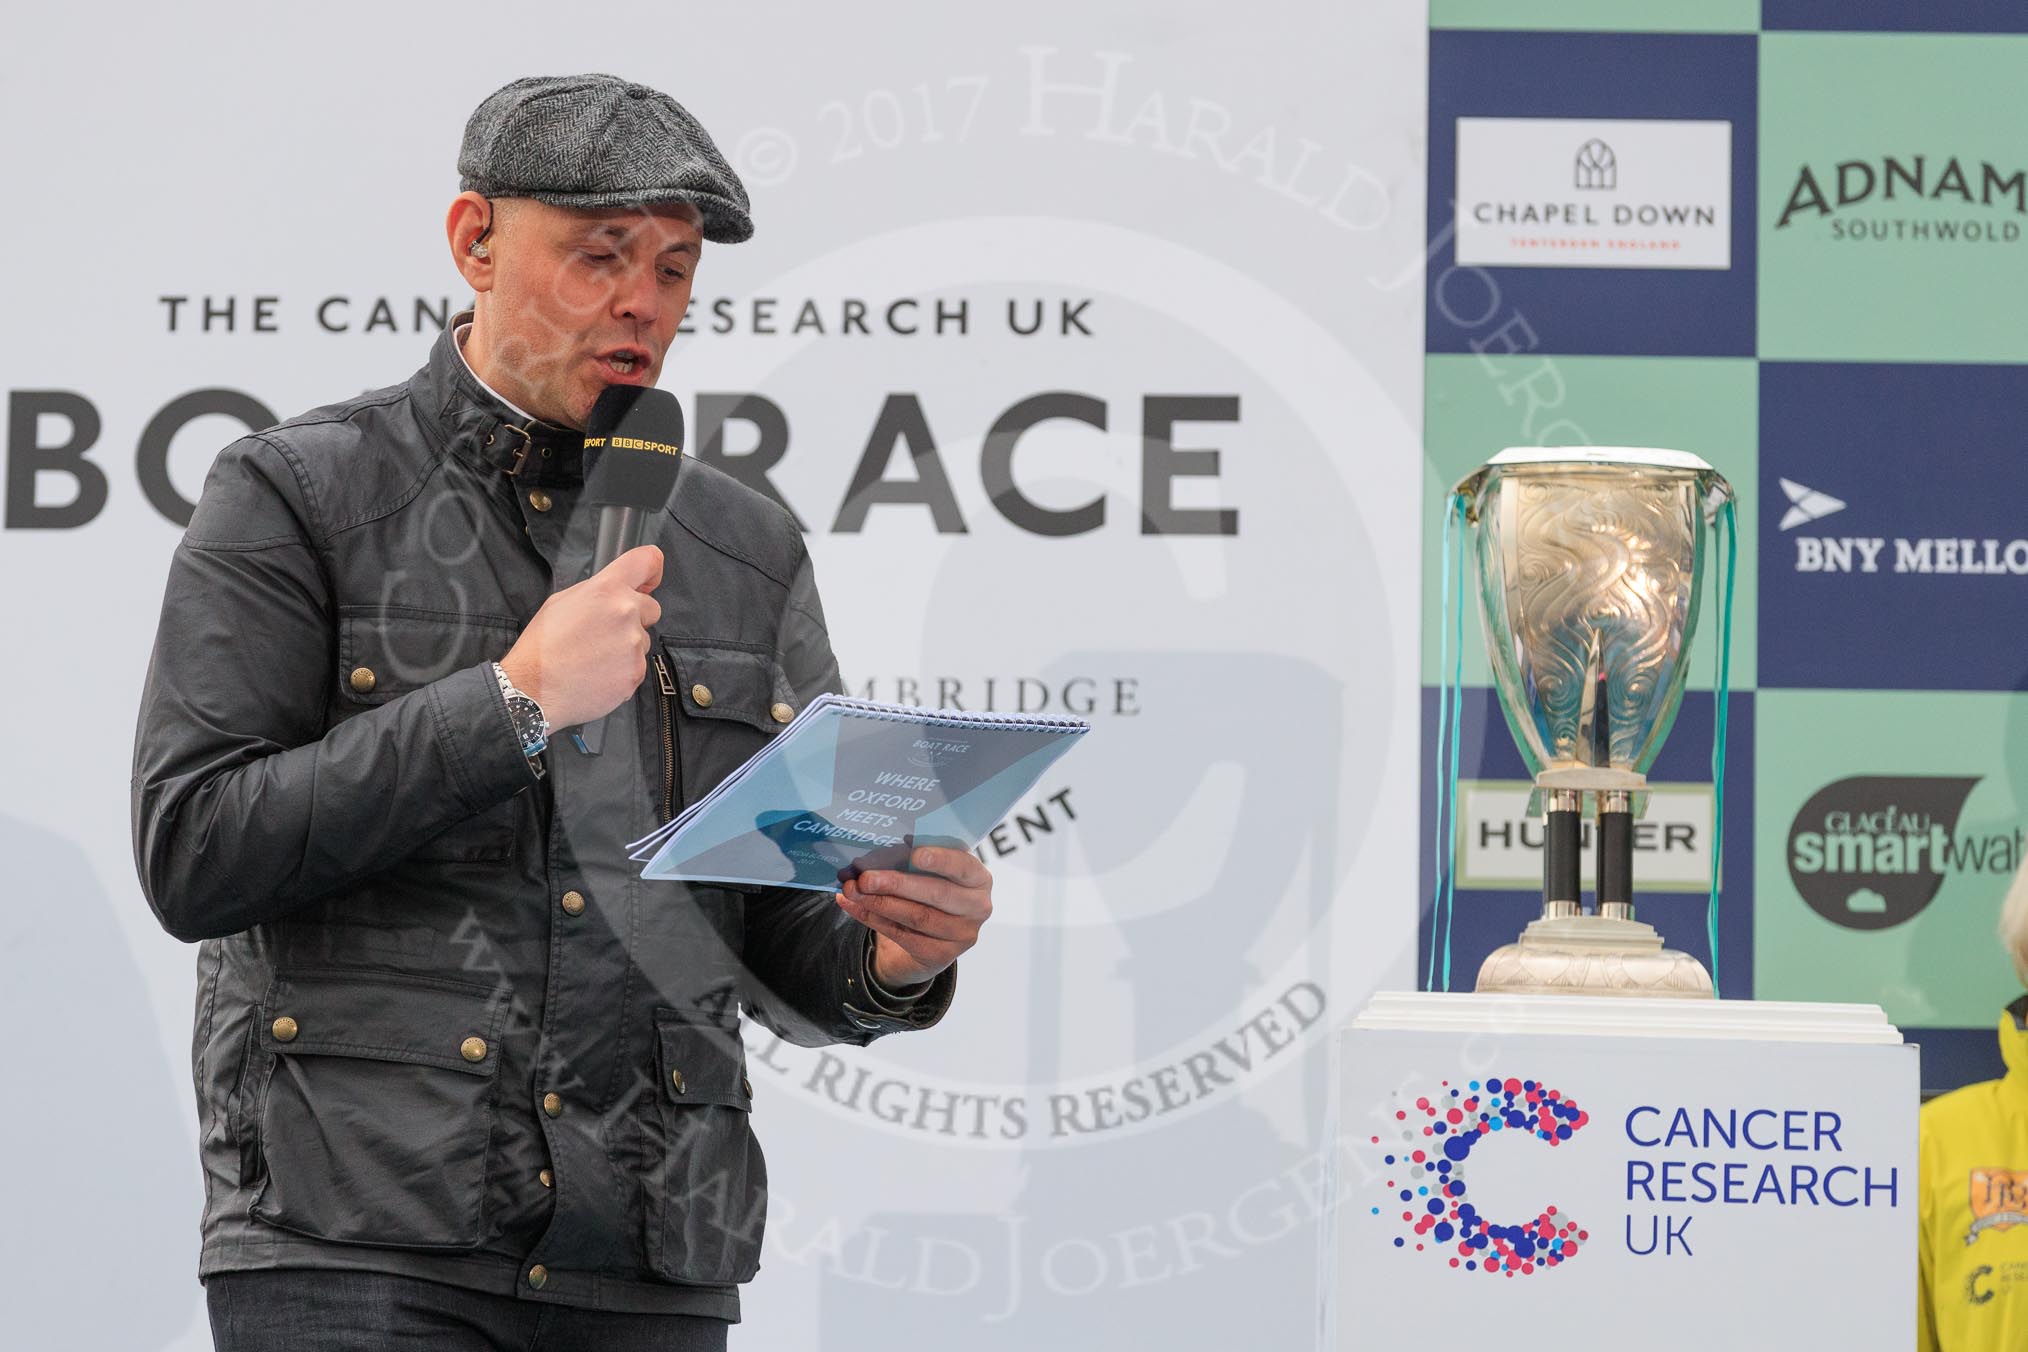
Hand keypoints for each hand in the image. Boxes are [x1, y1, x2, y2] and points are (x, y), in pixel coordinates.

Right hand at [499, 544, 662, 727]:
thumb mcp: (562, 601)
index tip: (648, 580)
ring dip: (626, 646)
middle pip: (652, 607)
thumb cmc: (542, 644)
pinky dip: (623, 670)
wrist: (533, 689)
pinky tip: (598, 673)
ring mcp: (634, 645)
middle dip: (636, 617)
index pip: (647, 561)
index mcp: (607, 589)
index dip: (652, 569)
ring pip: (643, 640)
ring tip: (594, 657)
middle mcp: (626, 612)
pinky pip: (637, 666)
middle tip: (605, 631)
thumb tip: (617, 593)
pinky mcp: (636, 673)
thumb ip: (597, 592)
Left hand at [835, 846, 992, 987]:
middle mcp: (977, 907)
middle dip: (897, 884)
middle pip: (936, 894)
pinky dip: (873, 919)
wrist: (932, 936)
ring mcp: (962, 935)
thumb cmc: (931, 889)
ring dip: (879, 903)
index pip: (963, 866)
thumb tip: (893, 842)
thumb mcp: (933, 870)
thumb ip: (917, 856)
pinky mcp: (941, 955)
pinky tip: (853, 906)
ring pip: (916, 917)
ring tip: (853, 890)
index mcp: (979, 879)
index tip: (914, 853)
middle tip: (866, 878)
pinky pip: (902, 935)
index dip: (940, 860)